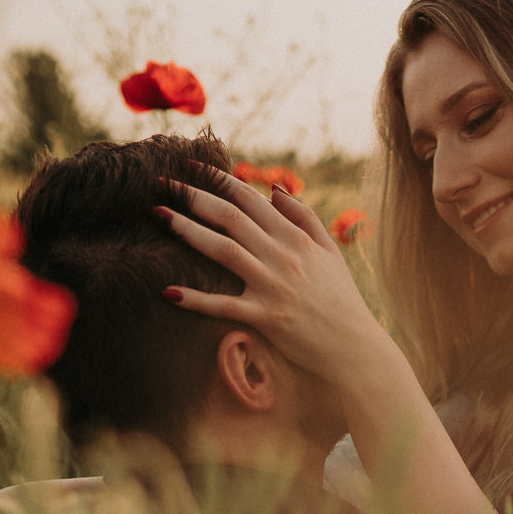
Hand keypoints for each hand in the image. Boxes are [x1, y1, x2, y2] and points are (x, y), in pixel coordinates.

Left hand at [159, 178, 390, 385]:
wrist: (354, 347)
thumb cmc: (341, 300)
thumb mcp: (330, 252)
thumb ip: (304, 218)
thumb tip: (274, 190)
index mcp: (295, 238)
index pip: (250, 199)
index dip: (218, 179)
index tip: (190, 166)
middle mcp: (282, 256)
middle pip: (229, 217)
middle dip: (193, 196)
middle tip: (162, 182)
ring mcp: (272, 285)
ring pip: (222, 249)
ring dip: (187, 230)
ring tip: (158, 214)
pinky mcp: (265, 317)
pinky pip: (223, 305)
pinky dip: (196, 299)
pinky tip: (168, 291)